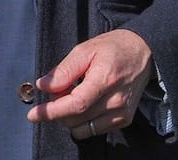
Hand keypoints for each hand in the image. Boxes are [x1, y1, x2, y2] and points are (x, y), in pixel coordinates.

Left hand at [27, 28, 153, 139]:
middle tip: (59, 90)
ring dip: (70, 117)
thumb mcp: (86, 49)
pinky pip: (94, 130)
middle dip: (58, 109)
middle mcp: (115, 101)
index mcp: (105, 79)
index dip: (51, 112)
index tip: (34, 114)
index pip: (75, 105)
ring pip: (82, 129)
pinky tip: (86, 103)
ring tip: (75, 96)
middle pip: (75, 119)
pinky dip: (83, 121)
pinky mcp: (124, 120)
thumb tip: (43, 86)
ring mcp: (121, 113)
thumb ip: (64, 70)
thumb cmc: (114, 48)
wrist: (144, 52)